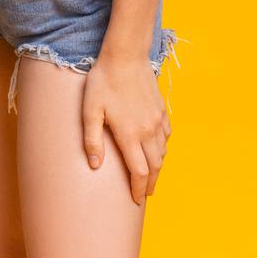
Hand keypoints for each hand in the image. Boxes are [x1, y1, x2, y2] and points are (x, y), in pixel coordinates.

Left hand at [82, 52, 171, 204]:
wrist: (125, 57)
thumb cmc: (102, 82)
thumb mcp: (89, 110)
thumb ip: (92, 140)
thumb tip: (95, 166)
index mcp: (130, 134)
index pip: (138, 171)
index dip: (138, 188)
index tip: (136, 200)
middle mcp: (148, 131)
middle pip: (154, 166)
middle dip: (150, 183)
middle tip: (145, 195)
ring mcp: (157, 121)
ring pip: (163, 153)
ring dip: (158, 168)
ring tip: (150, 177)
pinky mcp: (162, 111)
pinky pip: (166, 137)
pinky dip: (163, 149)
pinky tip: (157, 151)